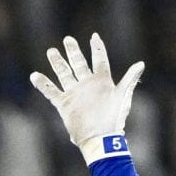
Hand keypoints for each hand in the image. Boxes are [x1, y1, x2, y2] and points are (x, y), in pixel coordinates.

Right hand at [29, 33, 143, 164]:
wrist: (100, 139)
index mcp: (102, 81)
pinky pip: (51, 92)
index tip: (94, 36)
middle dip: (73, 51)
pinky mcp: (64, 104)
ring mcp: (75, 94)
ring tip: (51, 51)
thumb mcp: (123, 96)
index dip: (97, 48)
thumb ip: (130, 79)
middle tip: (68, 39)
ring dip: (58, 63)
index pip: (99, 60)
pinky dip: (43, 84)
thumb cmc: (114, 119)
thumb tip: (141, 64)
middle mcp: (87, 85)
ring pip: (64, 74)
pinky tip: (34, 75)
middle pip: (79, 63)